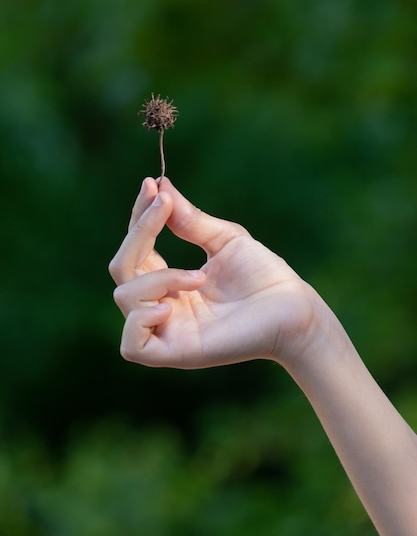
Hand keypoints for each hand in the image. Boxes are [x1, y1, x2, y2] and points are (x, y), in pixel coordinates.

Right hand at [109, 177, 330, 369]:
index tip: (151, 185)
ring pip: (125, 297)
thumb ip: (189, 220)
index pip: (136, 249)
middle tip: (163, 207)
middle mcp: (165, 306)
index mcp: (172, 282)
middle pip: (122, 269)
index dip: (138, 218)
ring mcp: (169, 330)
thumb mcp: (225, 239)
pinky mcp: (177, 353)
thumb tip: (160, 185)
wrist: (294, 308)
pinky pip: (132, 345)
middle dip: (139, 234)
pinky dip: (141, 319)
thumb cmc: (265, 276)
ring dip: (157, 278)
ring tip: (198, 278)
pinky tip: (170, 306)